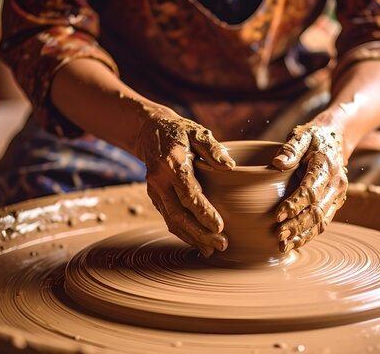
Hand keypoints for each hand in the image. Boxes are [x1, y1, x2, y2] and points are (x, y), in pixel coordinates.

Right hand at [139, 108, 235, 256]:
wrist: (149, 131)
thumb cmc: (179, 131)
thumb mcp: (197, 131)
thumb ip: (213, 148)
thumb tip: (230, 167)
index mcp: (172, 163)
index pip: (188, 193)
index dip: (203, 212)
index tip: (220, 227)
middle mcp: (159, 180)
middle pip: (178, 214)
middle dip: (200, 233)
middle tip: (222, 244)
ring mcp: (154, 191)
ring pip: (171, 221)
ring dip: (191, 238)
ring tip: (211, 250)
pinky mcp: (154, 197)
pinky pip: (168, 218)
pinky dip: (183, 233)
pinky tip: (198, 242)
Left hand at [272, 124, 348, 251]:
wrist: (336, 138)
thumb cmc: (313, 136)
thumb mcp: (302, 135)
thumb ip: (291, 148)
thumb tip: (277, 163)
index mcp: (326, 166)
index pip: (311, 190)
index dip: (294, 204)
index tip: (276, 215)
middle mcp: (336, 183)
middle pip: (317, 210)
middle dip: (297, 225)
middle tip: (278, 235)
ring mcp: (338, 195)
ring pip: (322, 221)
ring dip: (303, 235)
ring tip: (283, 245)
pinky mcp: (334, 203)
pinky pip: (323, 222)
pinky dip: (309, 235)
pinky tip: (294, 243)